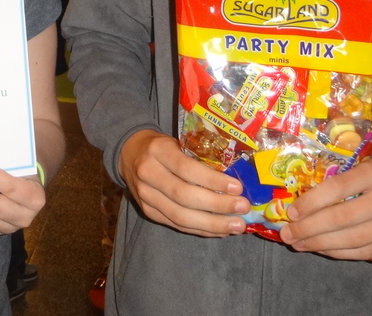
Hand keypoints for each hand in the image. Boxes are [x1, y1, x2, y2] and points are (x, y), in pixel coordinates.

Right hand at [118, 129, 248, 236]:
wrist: (128, 152)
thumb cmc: (161, 145)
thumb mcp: (176, 141)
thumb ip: (198, 156)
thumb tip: (234, 177)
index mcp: (158, 150)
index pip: (187, 169)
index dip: (213, 181)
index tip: (237, 188)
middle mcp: (148, 173)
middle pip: (184, 196)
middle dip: (217, 206)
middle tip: (243, 208)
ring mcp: (145, 196)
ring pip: (180, 216)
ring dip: (212, 224)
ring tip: (236, 226)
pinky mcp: (148, 212)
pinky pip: (176, 225)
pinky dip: (201, 230)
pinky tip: (220, 230)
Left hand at [279, 150, 371, 259]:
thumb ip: (349, 178)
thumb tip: (310, 198)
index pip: (339, 189)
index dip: (312, 202)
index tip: (292, 211)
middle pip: (343, 219)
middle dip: (310, 229)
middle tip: (288, 234)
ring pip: (354, 240)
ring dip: (322, 245)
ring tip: (300, 244)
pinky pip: (368, 251)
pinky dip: (343, 253)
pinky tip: (325, 250)